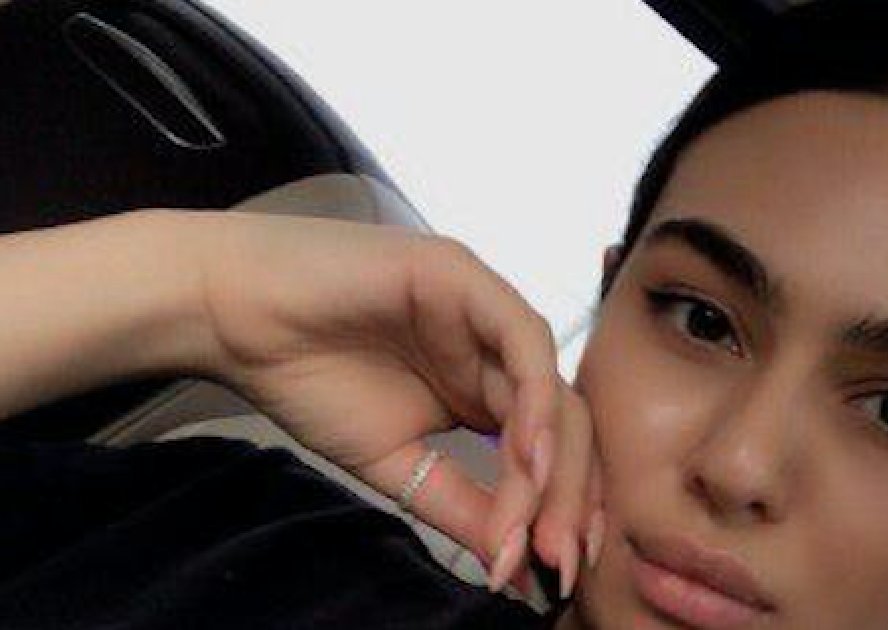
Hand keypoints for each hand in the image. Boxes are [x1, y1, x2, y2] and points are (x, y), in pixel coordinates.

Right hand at [195, 211, 598, 593]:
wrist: (234, 317)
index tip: (559, 574)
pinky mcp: (466, 277)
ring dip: (556, 465)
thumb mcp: (396, 464)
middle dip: (571, 500)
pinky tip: (529, 456)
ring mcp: (487, 312)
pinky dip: (534, 401)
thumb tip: (515, 566)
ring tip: (543, 528)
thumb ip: (460, 505)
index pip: (551, 451)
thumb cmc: (307, 377)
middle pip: (565, 426)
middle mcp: (497, 353)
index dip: (564, 511)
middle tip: (561, 563)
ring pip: (553, 390)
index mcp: (485, 391)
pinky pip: (523, 341)